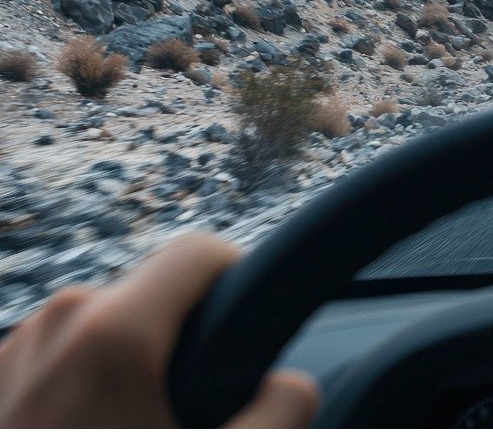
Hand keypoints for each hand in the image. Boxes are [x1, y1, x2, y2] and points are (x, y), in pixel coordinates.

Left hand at [0, 233, 317, 426]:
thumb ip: (280, 413)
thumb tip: (289, 384)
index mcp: (115, 336)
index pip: (201, 253)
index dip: (241, 283)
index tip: (245, 340)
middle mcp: (56, 325)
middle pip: (153, 296)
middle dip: (180, 347)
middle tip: (184, 420)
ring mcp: (12, 352)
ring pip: (101, 330)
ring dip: (126, 374)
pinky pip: (57, 362)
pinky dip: (79, 396)